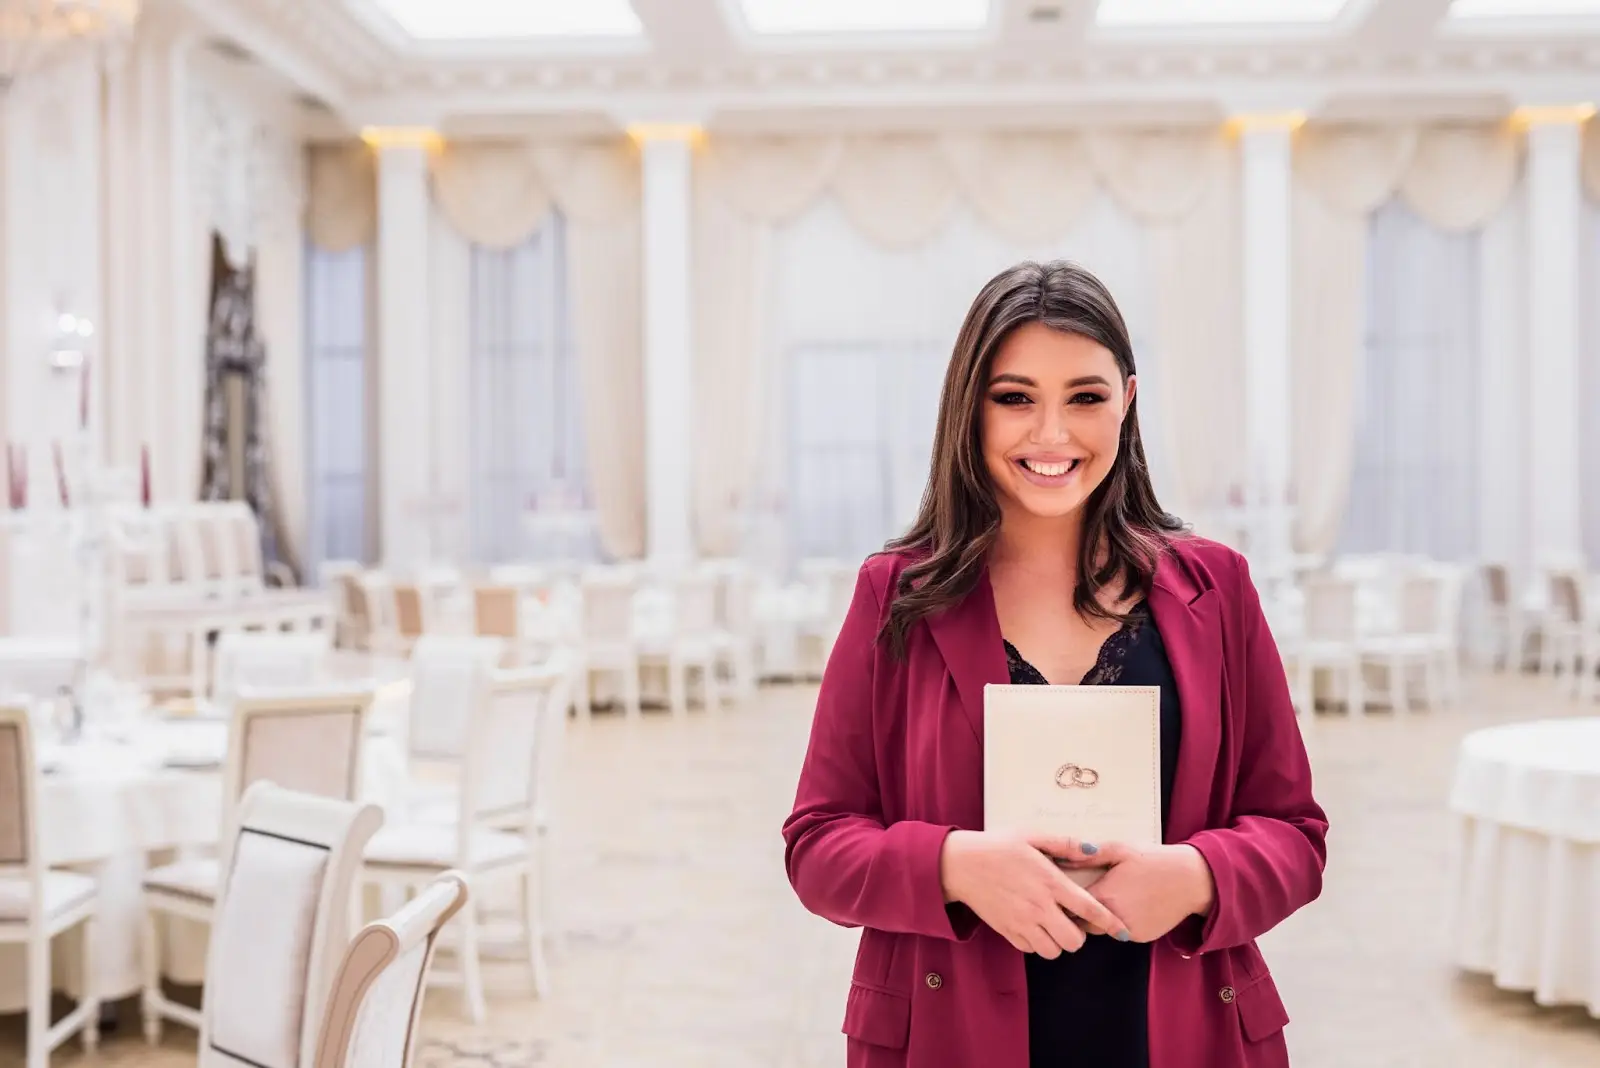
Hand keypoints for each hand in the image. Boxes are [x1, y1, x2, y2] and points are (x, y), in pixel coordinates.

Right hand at [939, 831, 1131, 956]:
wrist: (960, 864)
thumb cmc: (998, 846)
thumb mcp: (1032, 836)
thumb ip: (1065, 844)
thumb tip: (1094, 849)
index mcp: (1049, 881)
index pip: (1089, 908)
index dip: (1110, 922)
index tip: (1122, 930)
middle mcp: (1038, 906)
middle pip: (1074, 941)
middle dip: (1079, 935)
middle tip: (1072, 920)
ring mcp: (1021, 922)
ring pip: (1054, 951)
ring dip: (1058, 942)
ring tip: (1053, 925)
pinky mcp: (1007, 931)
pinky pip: (1032, 950)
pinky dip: (1038, 943)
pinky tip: (1034, 926)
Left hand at [1068, 842, 1214, 943]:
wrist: (1192, 879)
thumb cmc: (1154, 860)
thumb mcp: (1119, 850)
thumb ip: (1087, 856)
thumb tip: (1059, 858)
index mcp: (1105, 896)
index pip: (1070, 908)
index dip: (1064, 901)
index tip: (1061, 893)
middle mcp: (1114, 919)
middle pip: (1082, 923)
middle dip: (1079, 912)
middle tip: (1085, 895)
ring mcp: (1129, 932)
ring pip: (1101, 930)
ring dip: (1099, 919)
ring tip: (1110, 897)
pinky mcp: (1142, 938)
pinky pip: (1120, 933)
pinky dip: (1119, 922)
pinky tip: (1129, 905)